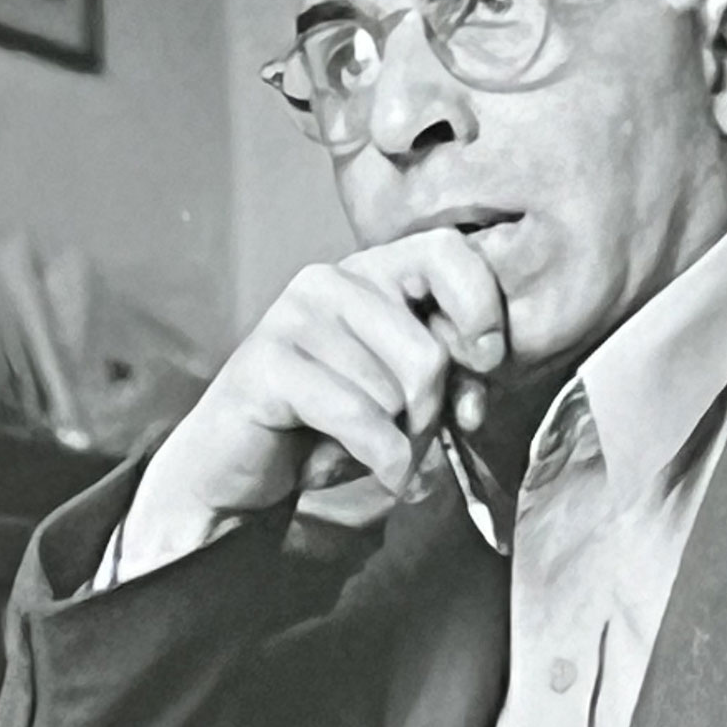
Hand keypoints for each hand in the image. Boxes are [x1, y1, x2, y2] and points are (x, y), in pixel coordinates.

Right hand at [125, 231, 507, 565]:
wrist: (238, 475)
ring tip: (377, 453)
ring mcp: (294, 316)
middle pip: (428, 348)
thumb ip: (450, 368)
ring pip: (396, 390)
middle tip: (415, 442)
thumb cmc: (325, 430)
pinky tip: (382, 475)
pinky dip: (382, 459)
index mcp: (370, 274)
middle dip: (432, 414)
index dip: (482, 308)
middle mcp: (331, 281)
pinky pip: (359, 415)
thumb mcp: (405, 396)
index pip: (447, 251)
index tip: (488, 363)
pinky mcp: (268, 362)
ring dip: (402, 443)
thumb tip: (486, 364)